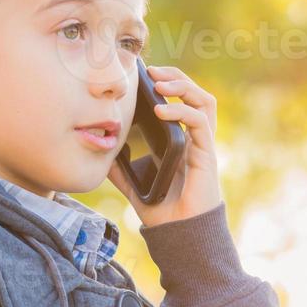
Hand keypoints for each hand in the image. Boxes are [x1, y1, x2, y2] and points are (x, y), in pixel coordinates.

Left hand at [107, 64, 223, 227]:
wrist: (180, 235)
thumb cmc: (163, 212)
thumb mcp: (134, 184)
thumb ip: (121, 168)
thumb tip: (100, 152)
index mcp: (182, 141)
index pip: (183, 101)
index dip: (169, 82)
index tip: (145, 74)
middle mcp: (195, 140)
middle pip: (196, 94)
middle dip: (176, 76)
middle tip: (152, 71)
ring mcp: (203, 146)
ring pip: (205, 101)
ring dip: (184, 86)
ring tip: (160, 83)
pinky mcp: (206, 155)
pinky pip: (200, 122)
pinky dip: (182, 110)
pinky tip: (162, 109)